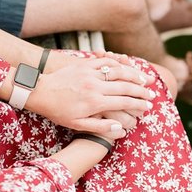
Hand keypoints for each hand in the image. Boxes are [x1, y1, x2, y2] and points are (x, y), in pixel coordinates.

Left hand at [25, 57, 155, 135]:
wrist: (39, 92)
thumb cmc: (58, 111)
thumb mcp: (77, 125)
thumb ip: (101, 127)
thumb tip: (122, 129)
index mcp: (95, 102)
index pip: (124, 102)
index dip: (138, 105)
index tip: (147, 107)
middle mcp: (95, 85)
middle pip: (125, 86)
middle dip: (141, 91)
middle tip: (151, 95)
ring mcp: (89, 73)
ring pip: (118, 71)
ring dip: (134, 75)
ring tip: (144, 80)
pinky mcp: (84, 64)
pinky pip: (105, 61)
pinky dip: (118, 62)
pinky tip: (126, 65)